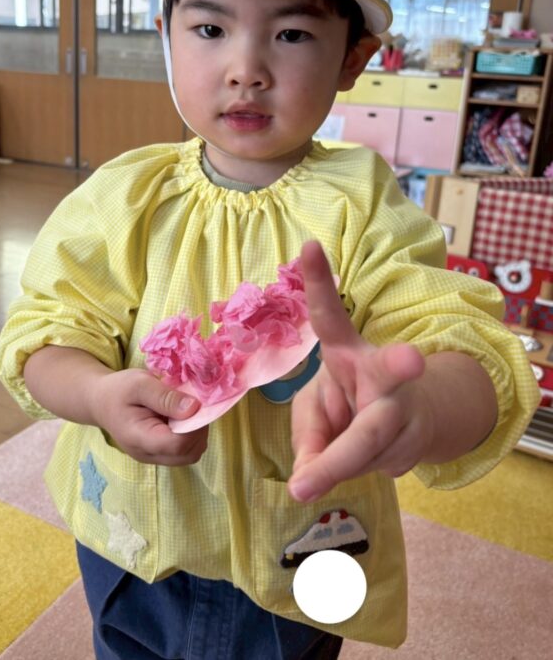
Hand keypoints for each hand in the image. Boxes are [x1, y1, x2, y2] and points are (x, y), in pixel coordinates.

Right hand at [91, 368, 207, 465]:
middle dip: (199, 429)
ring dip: (196, 433)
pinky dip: (190, 435)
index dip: (194, 425)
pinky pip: (184, 451)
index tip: (194, 403)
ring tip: (184, 410)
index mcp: (139, 439)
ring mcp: (154, 457)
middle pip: (189, 454)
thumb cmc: (118, 390)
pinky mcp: (159, 453)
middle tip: (191, 405)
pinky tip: (180, 417)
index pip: (179, 444)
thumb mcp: (140, 383)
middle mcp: (148, 455)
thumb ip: (166, 397)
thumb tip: (194, 409)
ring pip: (190, 454)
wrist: (100, 401)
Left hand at [288, 241, 429, 502]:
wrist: (410, 422)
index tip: (309, 246)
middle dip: (398, 369)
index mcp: (348, 351)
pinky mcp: (418, 441)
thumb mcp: (316, 409)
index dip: (319, 282)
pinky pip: (372, 468)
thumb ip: (308, 435)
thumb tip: (307, 478)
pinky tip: (353, 463)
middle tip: (410, 359)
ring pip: (365, 445)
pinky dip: (347, 475)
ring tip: (315, 472)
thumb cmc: (349, 404)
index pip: (330, 313)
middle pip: (390, 371)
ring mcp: (405, 406)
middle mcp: (383, 372)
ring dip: (333, 464)